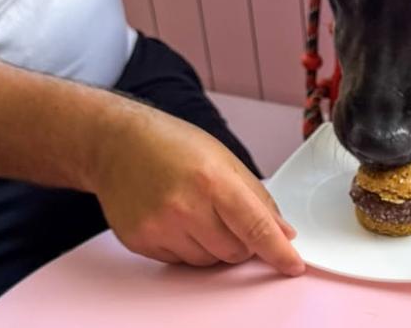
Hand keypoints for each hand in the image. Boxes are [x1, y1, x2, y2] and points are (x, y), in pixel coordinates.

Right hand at [89, 105, 304, 274]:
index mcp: (213, 180)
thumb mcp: (225, 159)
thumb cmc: (173, 145)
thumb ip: (258, 198)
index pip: (256, 227)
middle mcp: (184, 207)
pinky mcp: (141, 241)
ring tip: (196, 211)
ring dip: (213, 246)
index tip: (293, 265)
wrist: (117, 144)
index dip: (278, 252)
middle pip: (235, 252)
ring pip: (208, 262)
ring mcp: (159, 227)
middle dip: (241, 241)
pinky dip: (187, 247)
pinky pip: (180, 262)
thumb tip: (283, 232)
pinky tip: (175, 218)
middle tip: (227, 215)